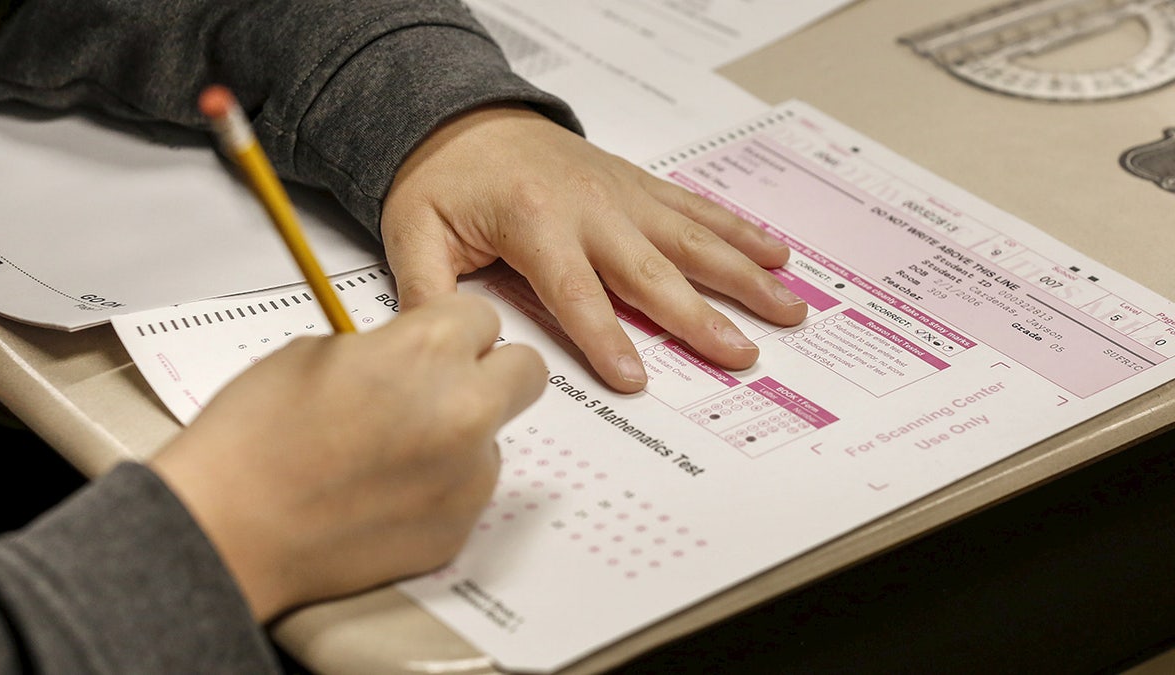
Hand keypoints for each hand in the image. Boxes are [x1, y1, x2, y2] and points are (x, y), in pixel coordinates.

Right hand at [149, 294, 544, 621]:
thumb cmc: (255, 438)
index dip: (453, 329)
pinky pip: (470, 488)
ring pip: (495, 435)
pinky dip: (441, 484)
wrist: (228, 528)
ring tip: (390, 451)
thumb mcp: (319, 352)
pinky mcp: (460, 526)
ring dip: (462, 434)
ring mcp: (469, 475)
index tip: (435, 343)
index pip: (485, 317)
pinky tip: (385, 491)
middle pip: (526, 372)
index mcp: (429, 350)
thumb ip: (389, 347)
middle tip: (444, 386)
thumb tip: (416, 356)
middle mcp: (465, 410)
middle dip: (491, 372)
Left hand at [381, 104, 806, 393]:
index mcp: (535, 224)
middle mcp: (591, 209)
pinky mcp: (637, 187)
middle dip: (699, 318)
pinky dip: (739, 231)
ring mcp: (622, 196)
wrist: (464, 118)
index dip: (607, 338)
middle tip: (741, 355)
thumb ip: (426, 290)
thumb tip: (444, 348)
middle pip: (652, 273)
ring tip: (787, 307)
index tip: (637, 380)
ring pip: (693, 239)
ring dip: (742, 275)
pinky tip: (776, 252)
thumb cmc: (443, 180)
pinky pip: (696, 210)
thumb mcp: (414, 233)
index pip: (577, 293)